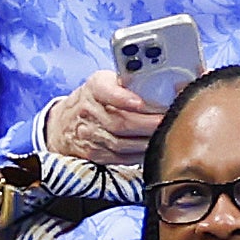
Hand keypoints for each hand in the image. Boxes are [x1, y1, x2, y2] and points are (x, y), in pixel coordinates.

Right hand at [44, 71, 164, 165]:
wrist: (64, 123)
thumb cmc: (96, 99)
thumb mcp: (108, 82)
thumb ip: (133, 82)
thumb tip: (174, 83)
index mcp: (94, 88)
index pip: (105, 91)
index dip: (122, 98)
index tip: (139, 102)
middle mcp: (88, 111)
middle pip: (120, 122)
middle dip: (149, 124)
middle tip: (171, 121)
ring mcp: (90, 135)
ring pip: (122, 143)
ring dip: (148, 141)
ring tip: (166, 136)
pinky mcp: (95, 154)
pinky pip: (121, 157)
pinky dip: (140, 154)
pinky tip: (153, 148)